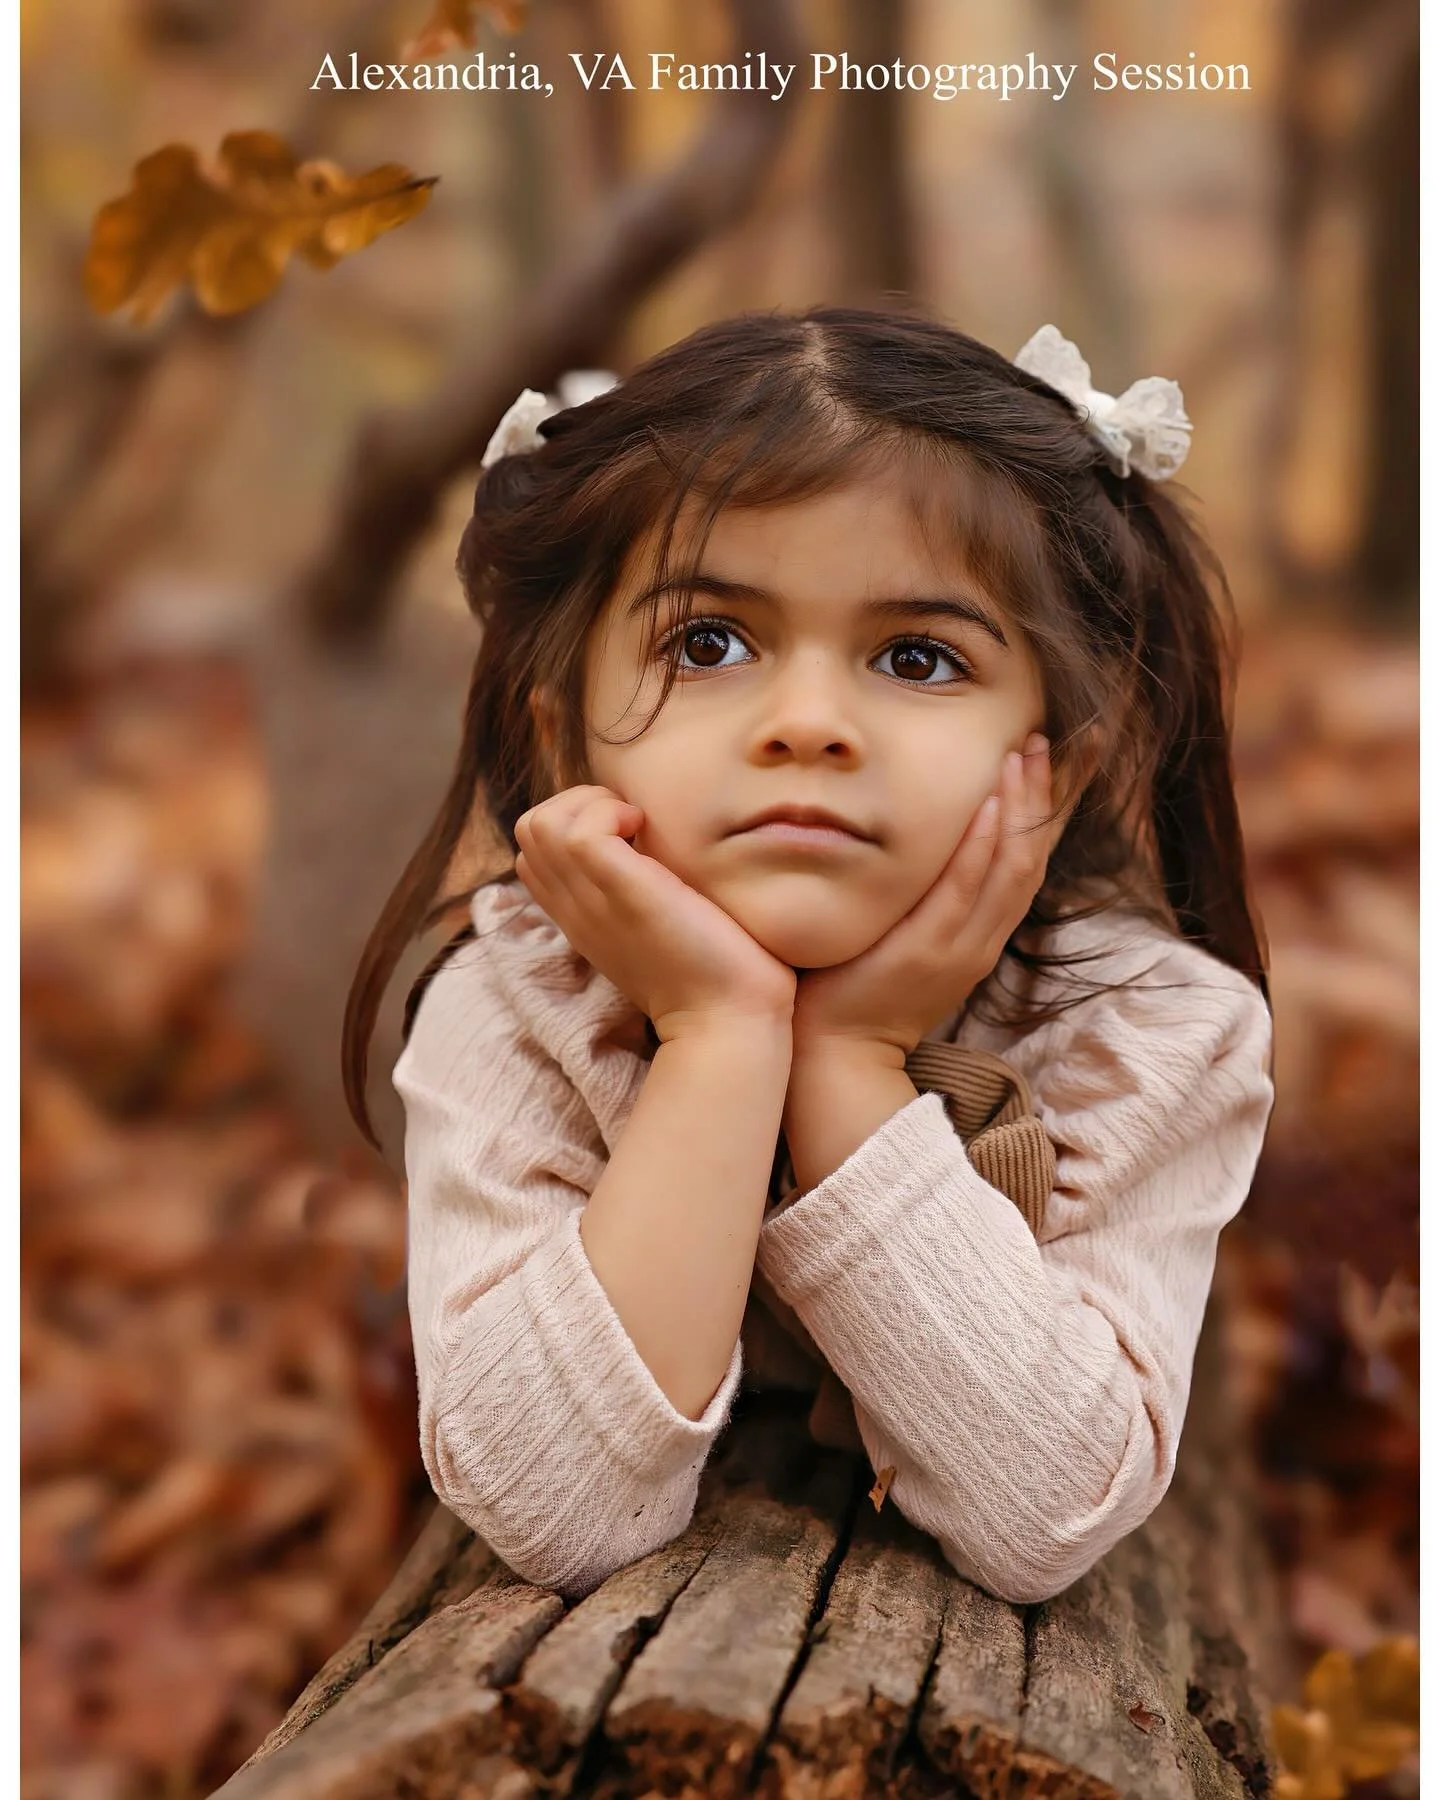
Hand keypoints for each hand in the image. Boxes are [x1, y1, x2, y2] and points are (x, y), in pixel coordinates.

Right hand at [514, 784, 796, 1041]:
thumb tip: (654, 847)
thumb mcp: (661, 925)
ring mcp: (590, 902)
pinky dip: (610, 812)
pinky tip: (648, 832)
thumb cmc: (715, 970)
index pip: (535, 853)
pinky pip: (577, 831)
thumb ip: (642, 892)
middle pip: (529, 830)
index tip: (627, 833)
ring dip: (590, 804)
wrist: (730, 1019)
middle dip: (579, 803)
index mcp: (582, 917)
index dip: (575, 823)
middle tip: (633, 824)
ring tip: (638, 826)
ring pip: (539, 823)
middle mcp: (576, 909)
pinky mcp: (618, 893)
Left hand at [790, 734, 1071, 1059]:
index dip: (1050, 807)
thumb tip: (918, 839)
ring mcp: (959, 945)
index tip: (1067, 753)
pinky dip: (981, 847)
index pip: (1026, 858)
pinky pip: (963, 891)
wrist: (836, 1055)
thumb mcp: (905, 935)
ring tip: (1029, 753)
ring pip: (1009, 868)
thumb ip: (922, 894)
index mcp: (980, 932)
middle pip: (1032, 855)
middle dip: (1050, 794)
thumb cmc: (857, 988)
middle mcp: (982, 937)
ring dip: (1023, 807)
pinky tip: (990, 805)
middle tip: (1062, 738)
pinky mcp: (927, 950)